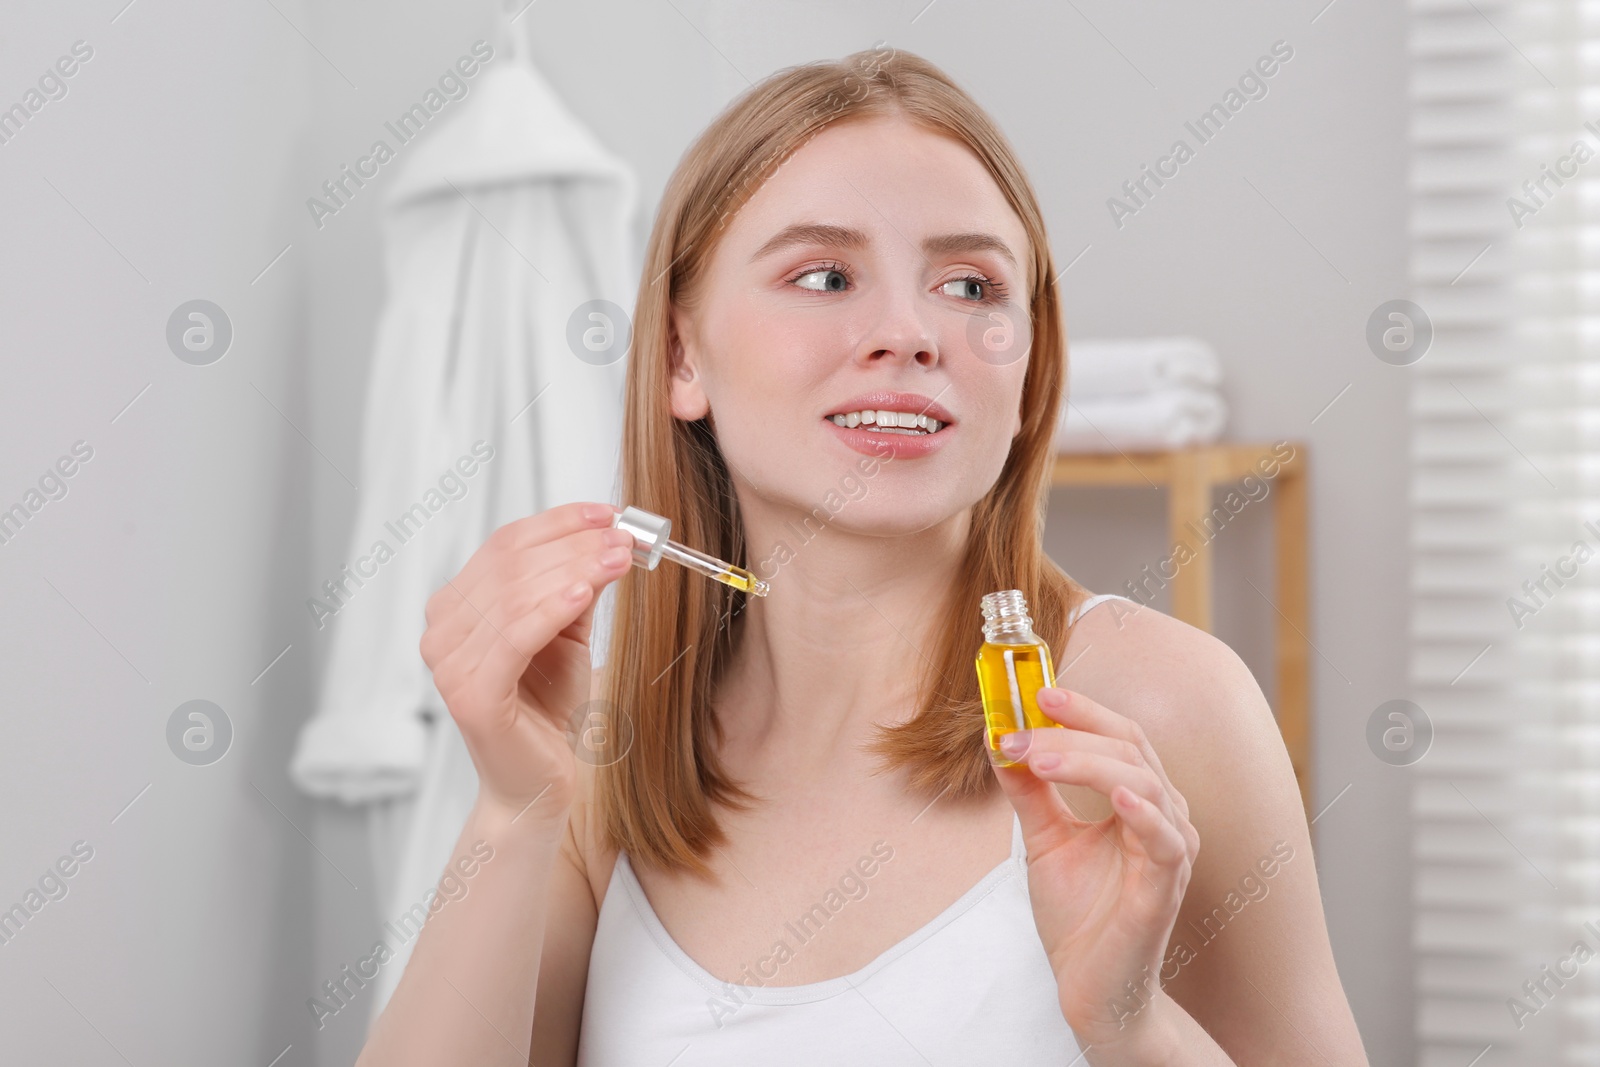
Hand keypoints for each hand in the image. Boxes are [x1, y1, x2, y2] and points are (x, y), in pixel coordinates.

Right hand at [419, 501, 631, 820]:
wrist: (543, 780)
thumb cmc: (550, 707)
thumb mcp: (568, 632)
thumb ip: (576, 585)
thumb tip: (609, 536)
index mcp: (456, 607)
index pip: (504, 545)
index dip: (558, 522)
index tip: (609, 513)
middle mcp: (442, 631)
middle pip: (509, 565)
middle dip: (573, 545)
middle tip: (625, 538)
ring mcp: (449, 664)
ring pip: (513, 595)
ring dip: (573, 569)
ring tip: (619, 558)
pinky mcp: (470, 695)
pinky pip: (514, 638)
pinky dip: (550, 609)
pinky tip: (585, 592)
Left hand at [991, 686, 1199, 1050]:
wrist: (1091, 987)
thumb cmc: (1080, 916)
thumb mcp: (1044, 839)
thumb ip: (1028, 791)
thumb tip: (999, 739)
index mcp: (1139, 799)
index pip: (1119, 736)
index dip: (1082, 710)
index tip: (1036, 692)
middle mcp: (1164, 815)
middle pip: (1128, 748)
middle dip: (1072, 731)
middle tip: (1021, 727)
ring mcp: (1170, 849)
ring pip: (1141, 780)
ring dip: (1086, 762)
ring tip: (1037, 758)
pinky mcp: (1166, 885)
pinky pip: (1163, 837)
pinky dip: (1141, 809)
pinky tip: (1115, 795)